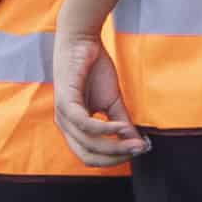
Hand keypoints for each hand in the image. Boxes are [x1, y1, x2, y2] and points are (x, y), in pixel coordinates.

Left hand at [52, 20, 142, 168]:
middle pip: (88, 156)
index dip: (114, 159)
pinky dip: (106, 129)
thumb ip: (122, 124)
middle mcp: (65, 126)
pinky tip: (121, 126)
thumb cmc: (94, 69)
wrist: (82, 41)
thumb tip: (138, 143)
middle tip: (138, 150)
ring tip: (135, 141)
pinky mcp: (65, 102)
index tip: (138, 151)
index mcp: (74, 128)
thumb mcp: (112, 102)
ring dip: (115, 145)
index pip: (91, 156)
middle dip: (116, 157)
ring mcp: (62, 115)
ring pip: (88, 143)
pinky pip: (85, 125)